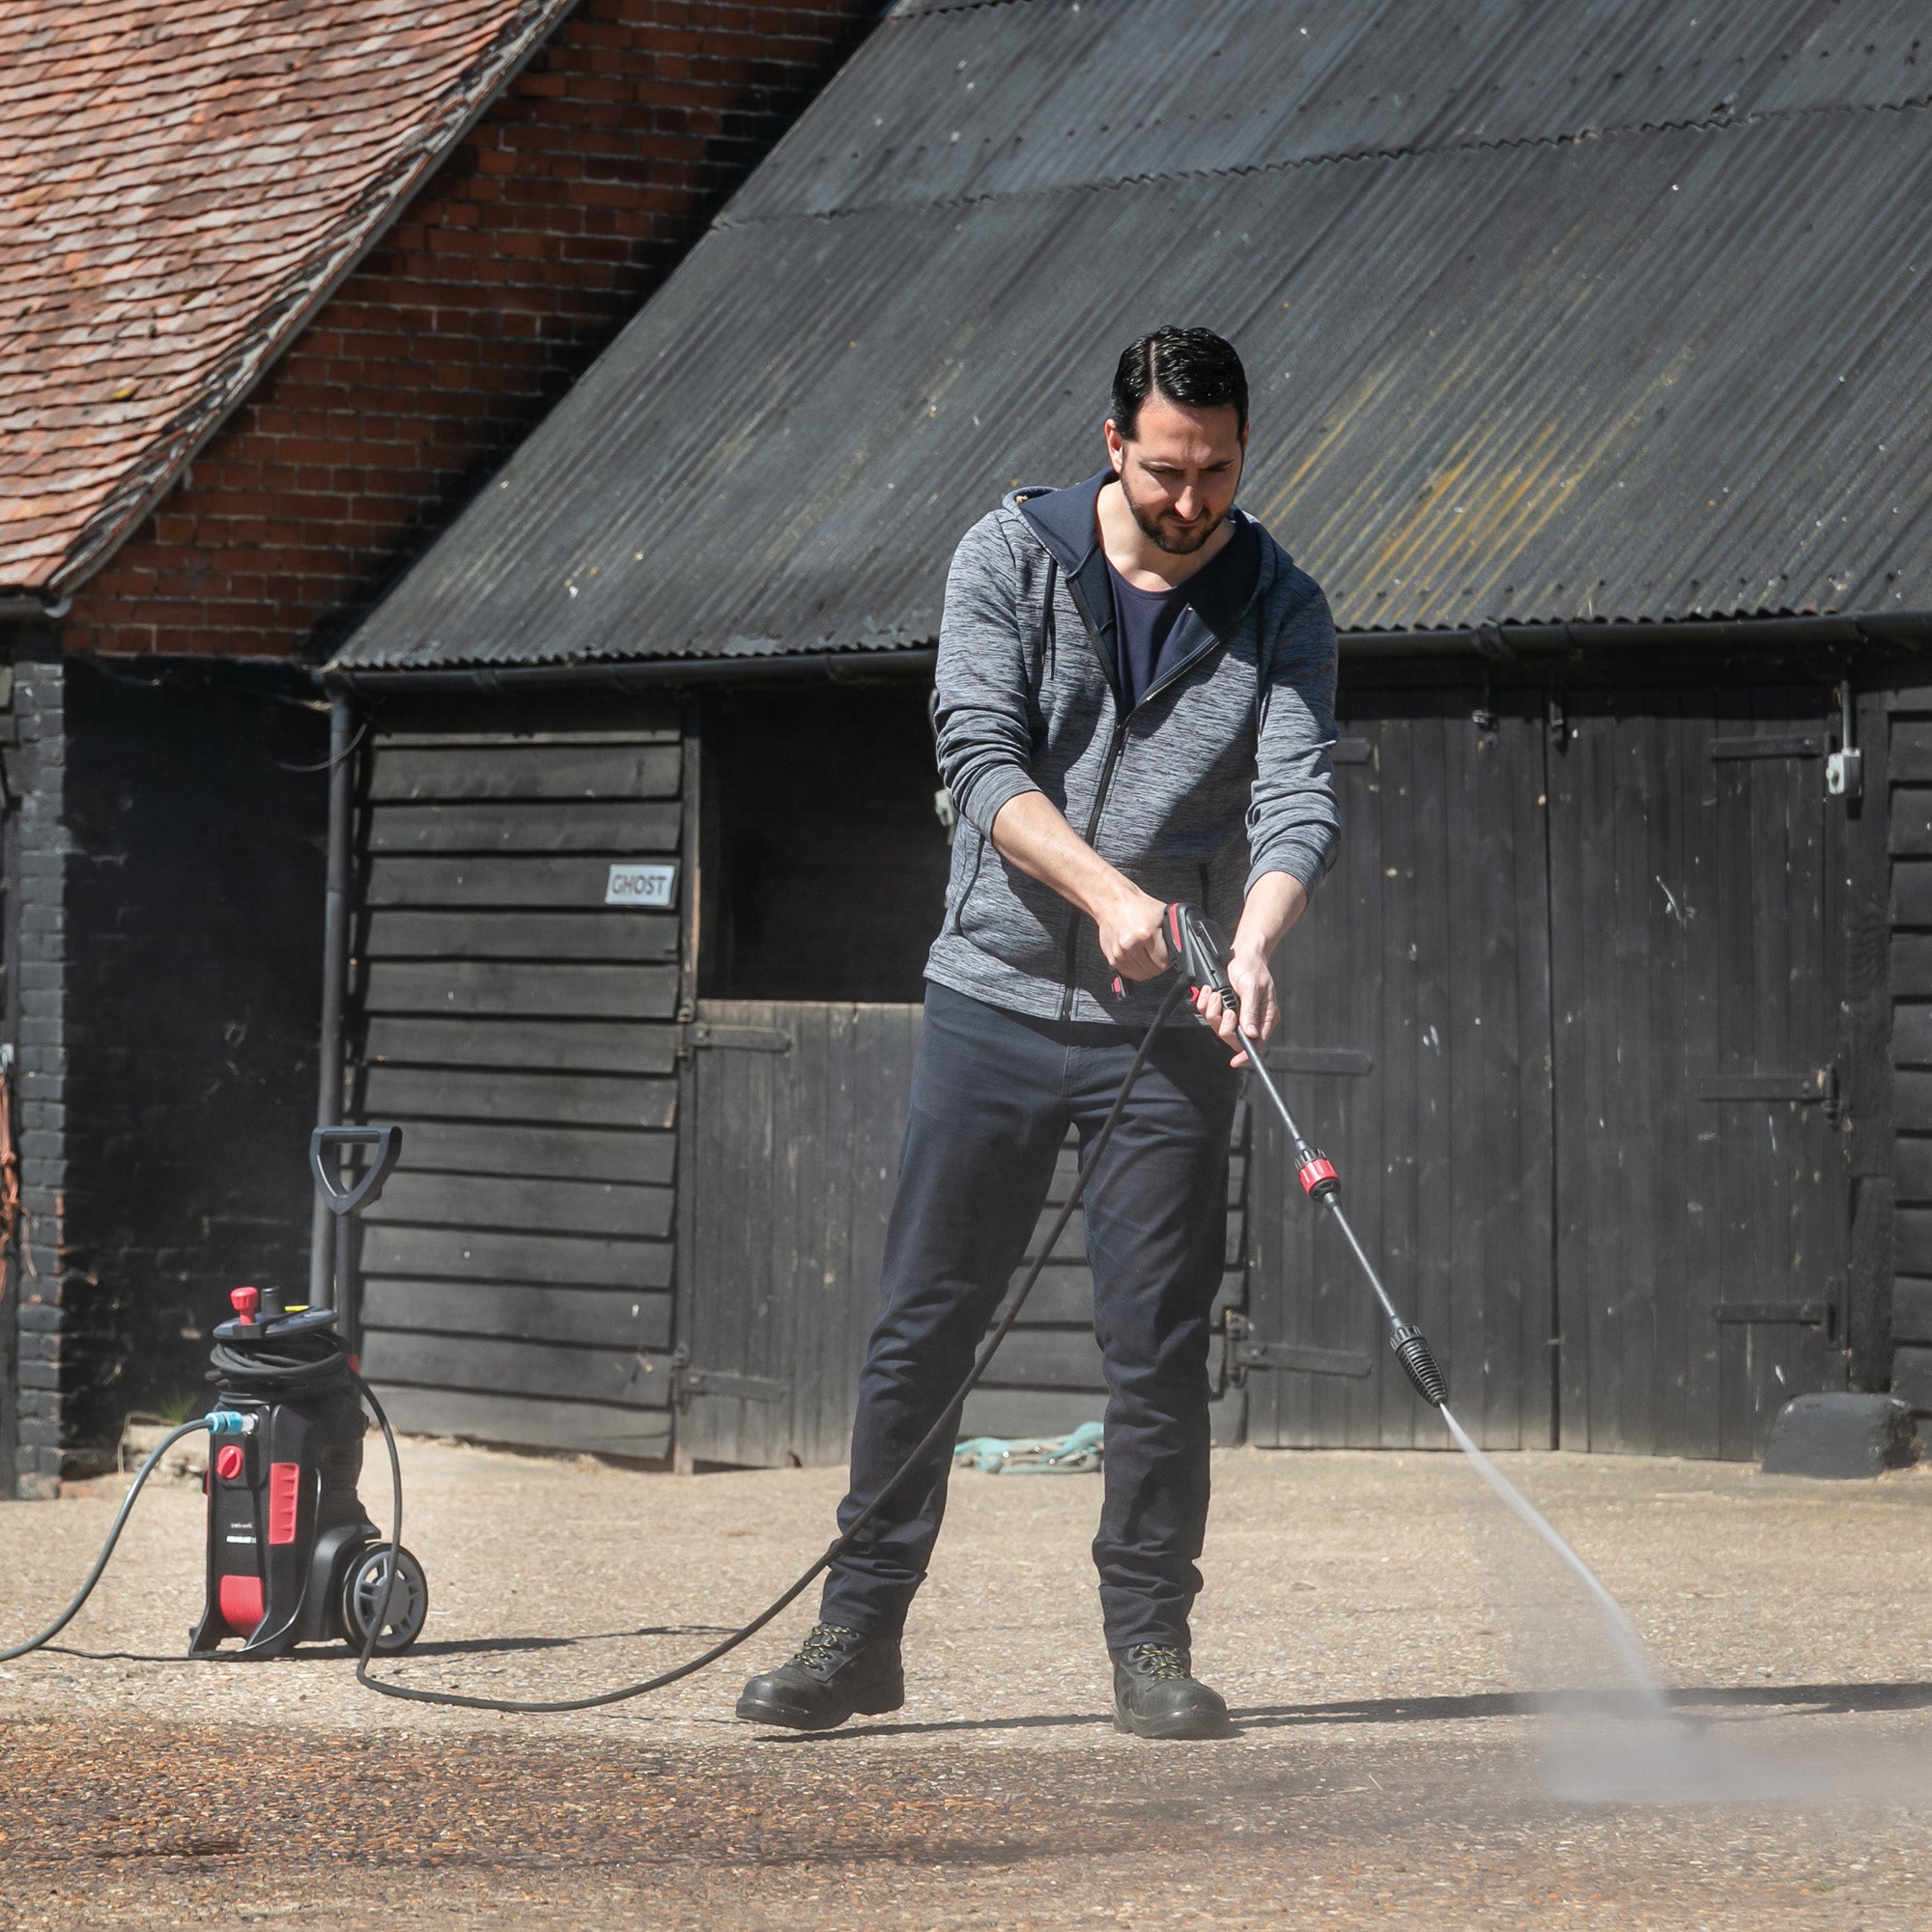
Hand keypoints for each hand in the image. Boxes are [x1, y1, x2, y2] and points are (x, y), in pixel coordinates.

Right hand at [1095, 884, 1171, 982]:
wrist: (1113, 902)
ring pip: (1141, 975)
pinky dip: (1136, 969)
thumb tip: (1182, 948)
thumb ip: (1172, 933)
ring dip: (1147, 968)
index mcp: (1145, 934)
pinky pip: (1129, 973)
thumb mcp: (1162, 914)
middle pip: (1152, 970)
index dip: (1168, 960)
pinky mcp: (1112, 959)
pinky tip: (1138, 957)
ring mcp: (1119, 954)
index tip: (1167, 955)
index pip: (1163, 962)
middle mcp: (1130, 945)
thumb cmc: (1137, 907)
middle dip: (1158, 964)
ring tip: (1147, 954)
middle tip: (1157, 953)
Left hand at [1192, 945, 1278, 1068]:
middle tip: (1226, 1008)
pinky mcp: (1224, 1007)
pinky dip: (1206, 1004)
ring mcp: (1236, 1014)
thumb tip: (1251, 1033)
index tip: (1236, 1061)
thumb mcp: (1252, 987)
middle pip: (1233, 1037)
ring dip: (1212, 1011)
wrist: (1243, 953)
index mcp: (1265, 1018)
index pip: (1257, 1044)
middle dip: (1224, 1024)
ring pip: (1218, 1026)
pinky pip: (1210, 1014)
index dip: (1246, 1055)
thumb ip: (1250, 1010)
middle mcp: (1251, 1019)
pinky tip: (1209, 992)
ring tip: (1215, 994)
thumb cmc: (1253, 967)